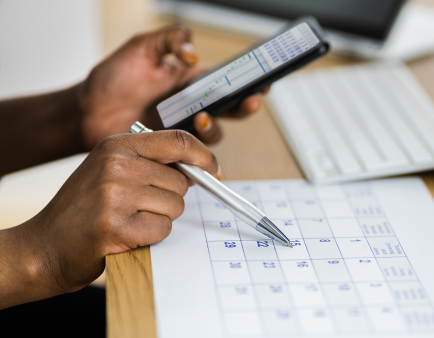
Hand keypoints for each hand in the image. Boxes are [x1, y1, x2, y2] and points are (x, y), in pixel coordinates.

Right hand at [0, 130, 218, 308]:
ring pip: (175, 207)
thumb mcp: (110, 169)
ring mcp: (115, 195)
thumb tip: (197, 169)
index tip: (214, 170)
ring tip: (129, 220)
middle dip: (170, 199)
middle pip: (180, 181)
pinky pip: (163, 230)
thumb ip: (150, 163)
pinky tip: (126, 235)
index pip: (178, 140)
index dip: (203, 156)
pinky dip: (151, 237)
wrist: (45, 245)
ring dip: (159, 219)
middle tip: (140, 207)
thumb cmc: (83, 208)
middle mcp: (116, 164)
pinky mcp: (117, 226)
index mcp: (117, 145)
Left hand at [78, 23, 265, 148]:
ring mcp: (182, 129)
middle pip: (229, 109)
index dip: (247, 81)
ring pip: (214, 133)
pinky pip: (193, 154)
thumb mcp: (141, 47)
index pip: (226, 80)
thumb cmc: (111, 79)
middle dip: (244, 105)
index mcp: (190, 80)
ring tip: (200, 118)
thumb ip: (170, 39)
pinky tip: (188, 146)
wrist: (86, 113)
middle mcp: (191, 105)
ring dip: (215, 126)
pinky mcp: (171, 149)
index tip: (262, 81)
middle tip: (248, 101)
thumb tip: (193, 53)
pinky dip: (197, 153)